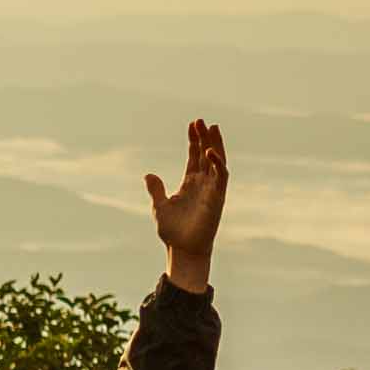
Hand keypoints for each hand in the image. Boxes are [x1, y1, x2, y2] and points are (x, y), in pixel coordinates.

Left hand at [145, 115, 227, 290]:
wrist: (183, 249)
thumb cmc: (173, 231)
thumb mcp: (160, 206)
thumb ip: (156, 189)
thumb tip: (148, 174)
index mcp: (190, 183)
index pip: (194, 157)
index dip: (194, 141)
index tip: (192, 124)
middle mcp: (203, 184)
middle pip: (207, 155)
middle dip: (205, 137)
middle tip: (202, 120)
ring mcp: (211, 190)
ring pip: (217, 161)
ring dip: (215, 145)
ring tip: (212, 128)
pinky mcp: (217, 198)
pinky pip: (221, 177)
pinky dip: (217, 163)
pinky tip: (210, 151)